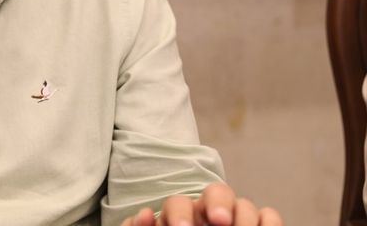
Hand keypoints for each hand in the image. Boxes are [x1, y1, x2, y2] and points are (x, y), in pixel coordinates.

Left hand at [119, 182, 282, 225]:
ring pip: (245, 204)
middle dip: (219, 203)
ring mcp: (237, 219)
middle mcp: (210, 214)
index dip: (179, 213)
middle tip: (219, 221)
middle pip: (217, 191)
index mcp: (181, 216)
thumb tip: (144, 214)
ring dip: (245, 218)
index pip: (178, 204)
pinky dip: (269, 222)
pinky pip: (269, 215)